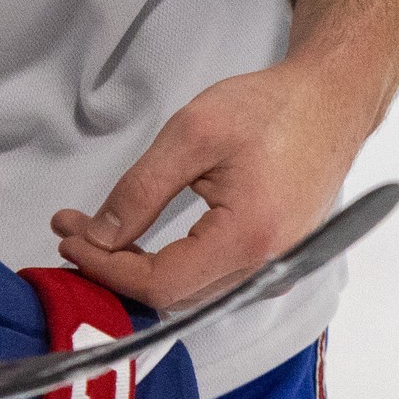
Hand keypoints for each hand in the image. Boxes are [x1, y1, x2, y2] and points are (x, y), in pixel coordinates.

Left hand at [49, 0, 398, 308]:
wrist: (330, 103)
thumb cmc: (271, 110)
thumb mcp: (191, 135)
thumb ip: (141, 189)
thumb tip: (100, 235)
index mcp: (250, 240)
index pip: (161, 282)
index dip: (107, 266)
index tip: (68, 236)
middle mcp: (270, 270)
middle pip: (175, 296)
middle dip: (115, 268)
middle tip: (73, 230)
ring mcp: (277, 270)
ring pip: (192, 293)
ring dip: (138, 269)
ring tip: (95, 233)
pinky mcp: (277, 261)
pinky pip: (213, 280)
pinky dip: (170, 266)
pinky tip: (140, 241)